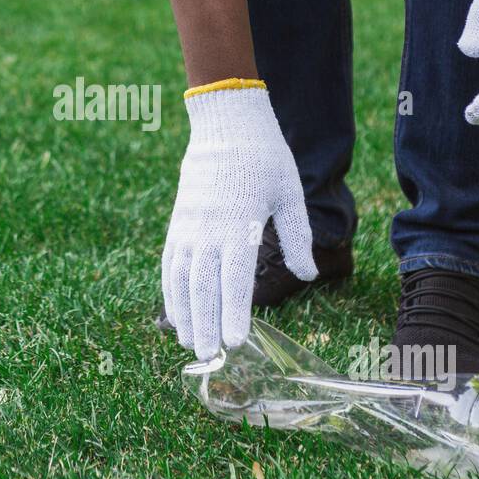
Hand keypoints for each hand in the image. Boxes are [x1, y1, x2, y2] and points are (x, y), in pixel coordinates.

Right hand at [162, 81, 316, 359]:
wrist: (225, 123)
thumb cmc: (265, 157)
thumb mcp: (290, 193)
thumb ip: (297, 236)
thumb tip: (308, 275)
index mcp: (240, 222)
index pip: (234, 276)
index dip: (233, 311)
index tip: (235, 341)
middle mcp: (209, 227)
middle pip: (203, 284)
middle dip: (204, 322)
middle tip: (208, 355)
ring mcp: (189, 225)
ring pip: (181, 277)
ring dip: (183, 312)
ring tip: (188, 342)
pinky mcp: (178, 222)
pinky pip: (170, 262)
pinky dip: (170, 289)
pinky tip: (175, 311)